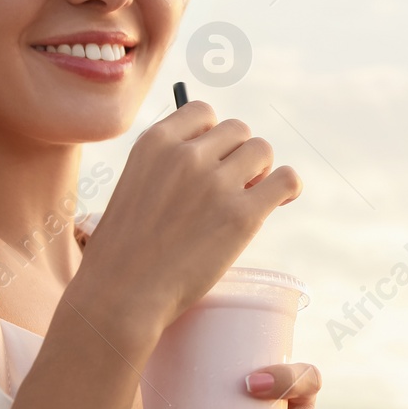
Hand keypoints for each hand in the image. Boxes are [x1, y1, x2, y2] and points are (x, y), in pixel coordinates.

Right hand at [69, 99, 303, 357]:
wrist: (119, 296)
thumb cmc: (123, 253)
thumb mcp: (133, 187)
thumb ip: (167, 166)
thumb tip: (216, 158)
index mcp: (154, 142)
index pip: (202, 112)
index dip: (213, 137)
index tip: (212, 161)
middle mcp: (186, 155)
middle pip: (238, 130)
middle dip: (239, 156)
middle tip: (232, 188)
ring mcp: (216, 183)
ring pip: (263, 151)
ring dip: (262, 172)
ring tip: (248, 199)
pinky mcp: (242, 214)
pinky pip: (286, 180)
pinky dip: (288, 187)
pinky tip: (279, 201)